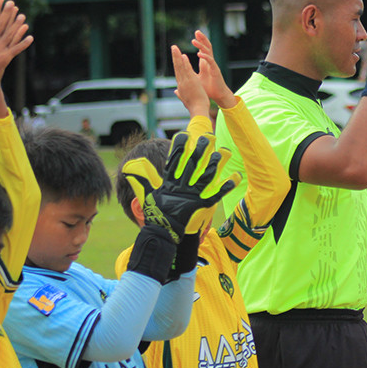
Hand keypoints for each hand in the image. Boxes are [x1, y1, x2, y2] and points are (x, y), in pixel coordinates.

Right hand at [123, 132, 239, 242]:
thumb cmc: (155, 214)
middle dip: (201, 149)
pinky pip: (217, 194)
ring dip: (216, 164)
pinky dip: (227, 185)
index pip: (175, 159)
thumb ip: (142, 178)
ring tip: (224, 152)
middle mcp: (182, 186)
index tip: (185, 134)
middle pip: (194, 164)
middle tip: (210, 136)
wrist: (162, 233)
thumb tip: (130, 164)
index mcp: (169, 182)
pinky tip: (236, 176)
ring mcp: (193, 195)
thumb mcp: (147, 194)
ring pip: (207, 176)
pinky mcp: (203, 205)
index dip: (180, 146)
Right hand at [170, 45, 210, 117]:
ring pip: (180, 67)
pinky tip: (183, 55)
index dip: (176, 64)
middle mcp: (181, 83)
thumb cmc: (194, 106)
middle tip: (173, 48)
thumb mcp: (185, 99)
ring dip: (177, 57)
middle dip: (175, 57)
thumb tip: (175, 92)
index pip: (178, 73)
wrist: (198, 110)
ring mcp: (185, 82)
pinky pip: (187, 70)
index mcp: (181, 86)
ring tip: (175, 48)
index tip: (176, 57)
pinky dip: (185, 63)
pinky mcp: (191, 82)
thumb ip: (180, 94)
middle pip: (177, 68)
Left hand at [191, 30, 235, 107]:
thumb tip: (183, 72)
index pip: (203, 50)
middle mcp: (210, 63)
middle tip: (197, 32)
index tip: (194, 36)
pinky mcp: (216, 71)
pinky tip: (199, 53)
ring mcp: (213, 66)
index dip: (200, 43)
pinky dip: (205, 57)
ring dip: (201, 46)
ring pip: (208, 52)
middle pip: (207, 48)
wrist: (218, 96)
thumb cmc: (209, 89)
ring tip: (194, 40)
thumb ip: (191, 73)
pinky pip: (211, 61)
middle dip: (202, 39)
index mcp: (206, 64)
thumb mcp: (197, 79)